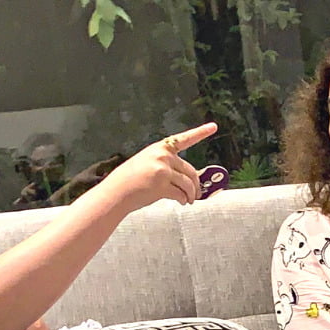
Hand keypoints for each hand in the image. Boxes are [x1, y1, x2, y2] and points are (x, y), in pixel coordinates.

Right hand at [95, 122, 215, 211]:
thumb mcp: (147, 163)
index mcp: (159, 148)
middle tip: (196, 195)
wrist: (115, 193)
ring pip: (188, 184)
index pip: (183, 139)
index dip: (200, 132)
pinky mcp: (162, 185)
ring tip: (189, 201)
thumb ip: (167, 165)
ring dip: (191, 195)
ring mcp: (162, 170)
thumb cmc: (130, 181)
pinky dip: (183, 200)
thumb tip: (189, 179)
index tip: (213, 126)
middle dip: (195, 184)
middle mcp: (162, 156)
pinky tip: (181, 202)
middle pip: (190, 170)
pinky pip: (181, 194)